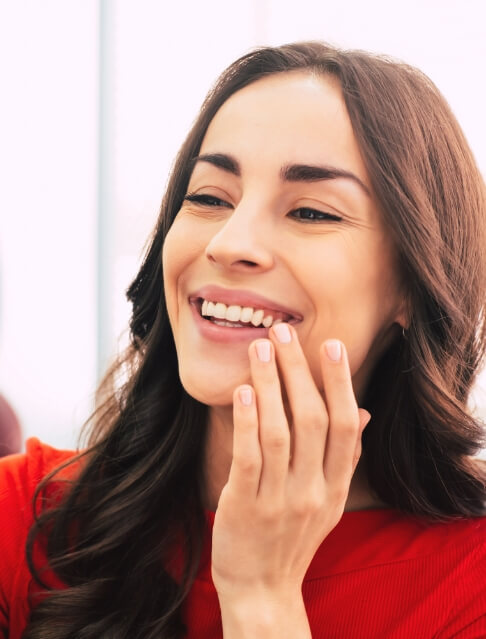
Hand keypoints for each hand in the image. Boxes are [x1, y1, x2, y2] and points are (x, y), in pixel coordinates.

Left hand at [211, 323, 369, 607]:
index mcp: (335, 486)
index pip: (345, 426)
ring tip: (260, 348)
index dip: (340, 383)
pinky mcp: (245, 506)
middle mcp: (313, 491)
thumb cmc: (293, 536)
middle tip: (283, 332)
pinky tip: (243, 391)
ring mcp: (279, 500)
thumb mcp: (328, 501)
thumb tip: (363, 412)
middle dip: (298, 372)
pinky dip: (247, 422)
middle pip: (312, 420)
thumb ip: (344, 457)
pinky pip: (249, 458)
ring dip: (271, 386)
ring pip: (280, 433)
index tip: (330, 345)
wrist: (262, 588)